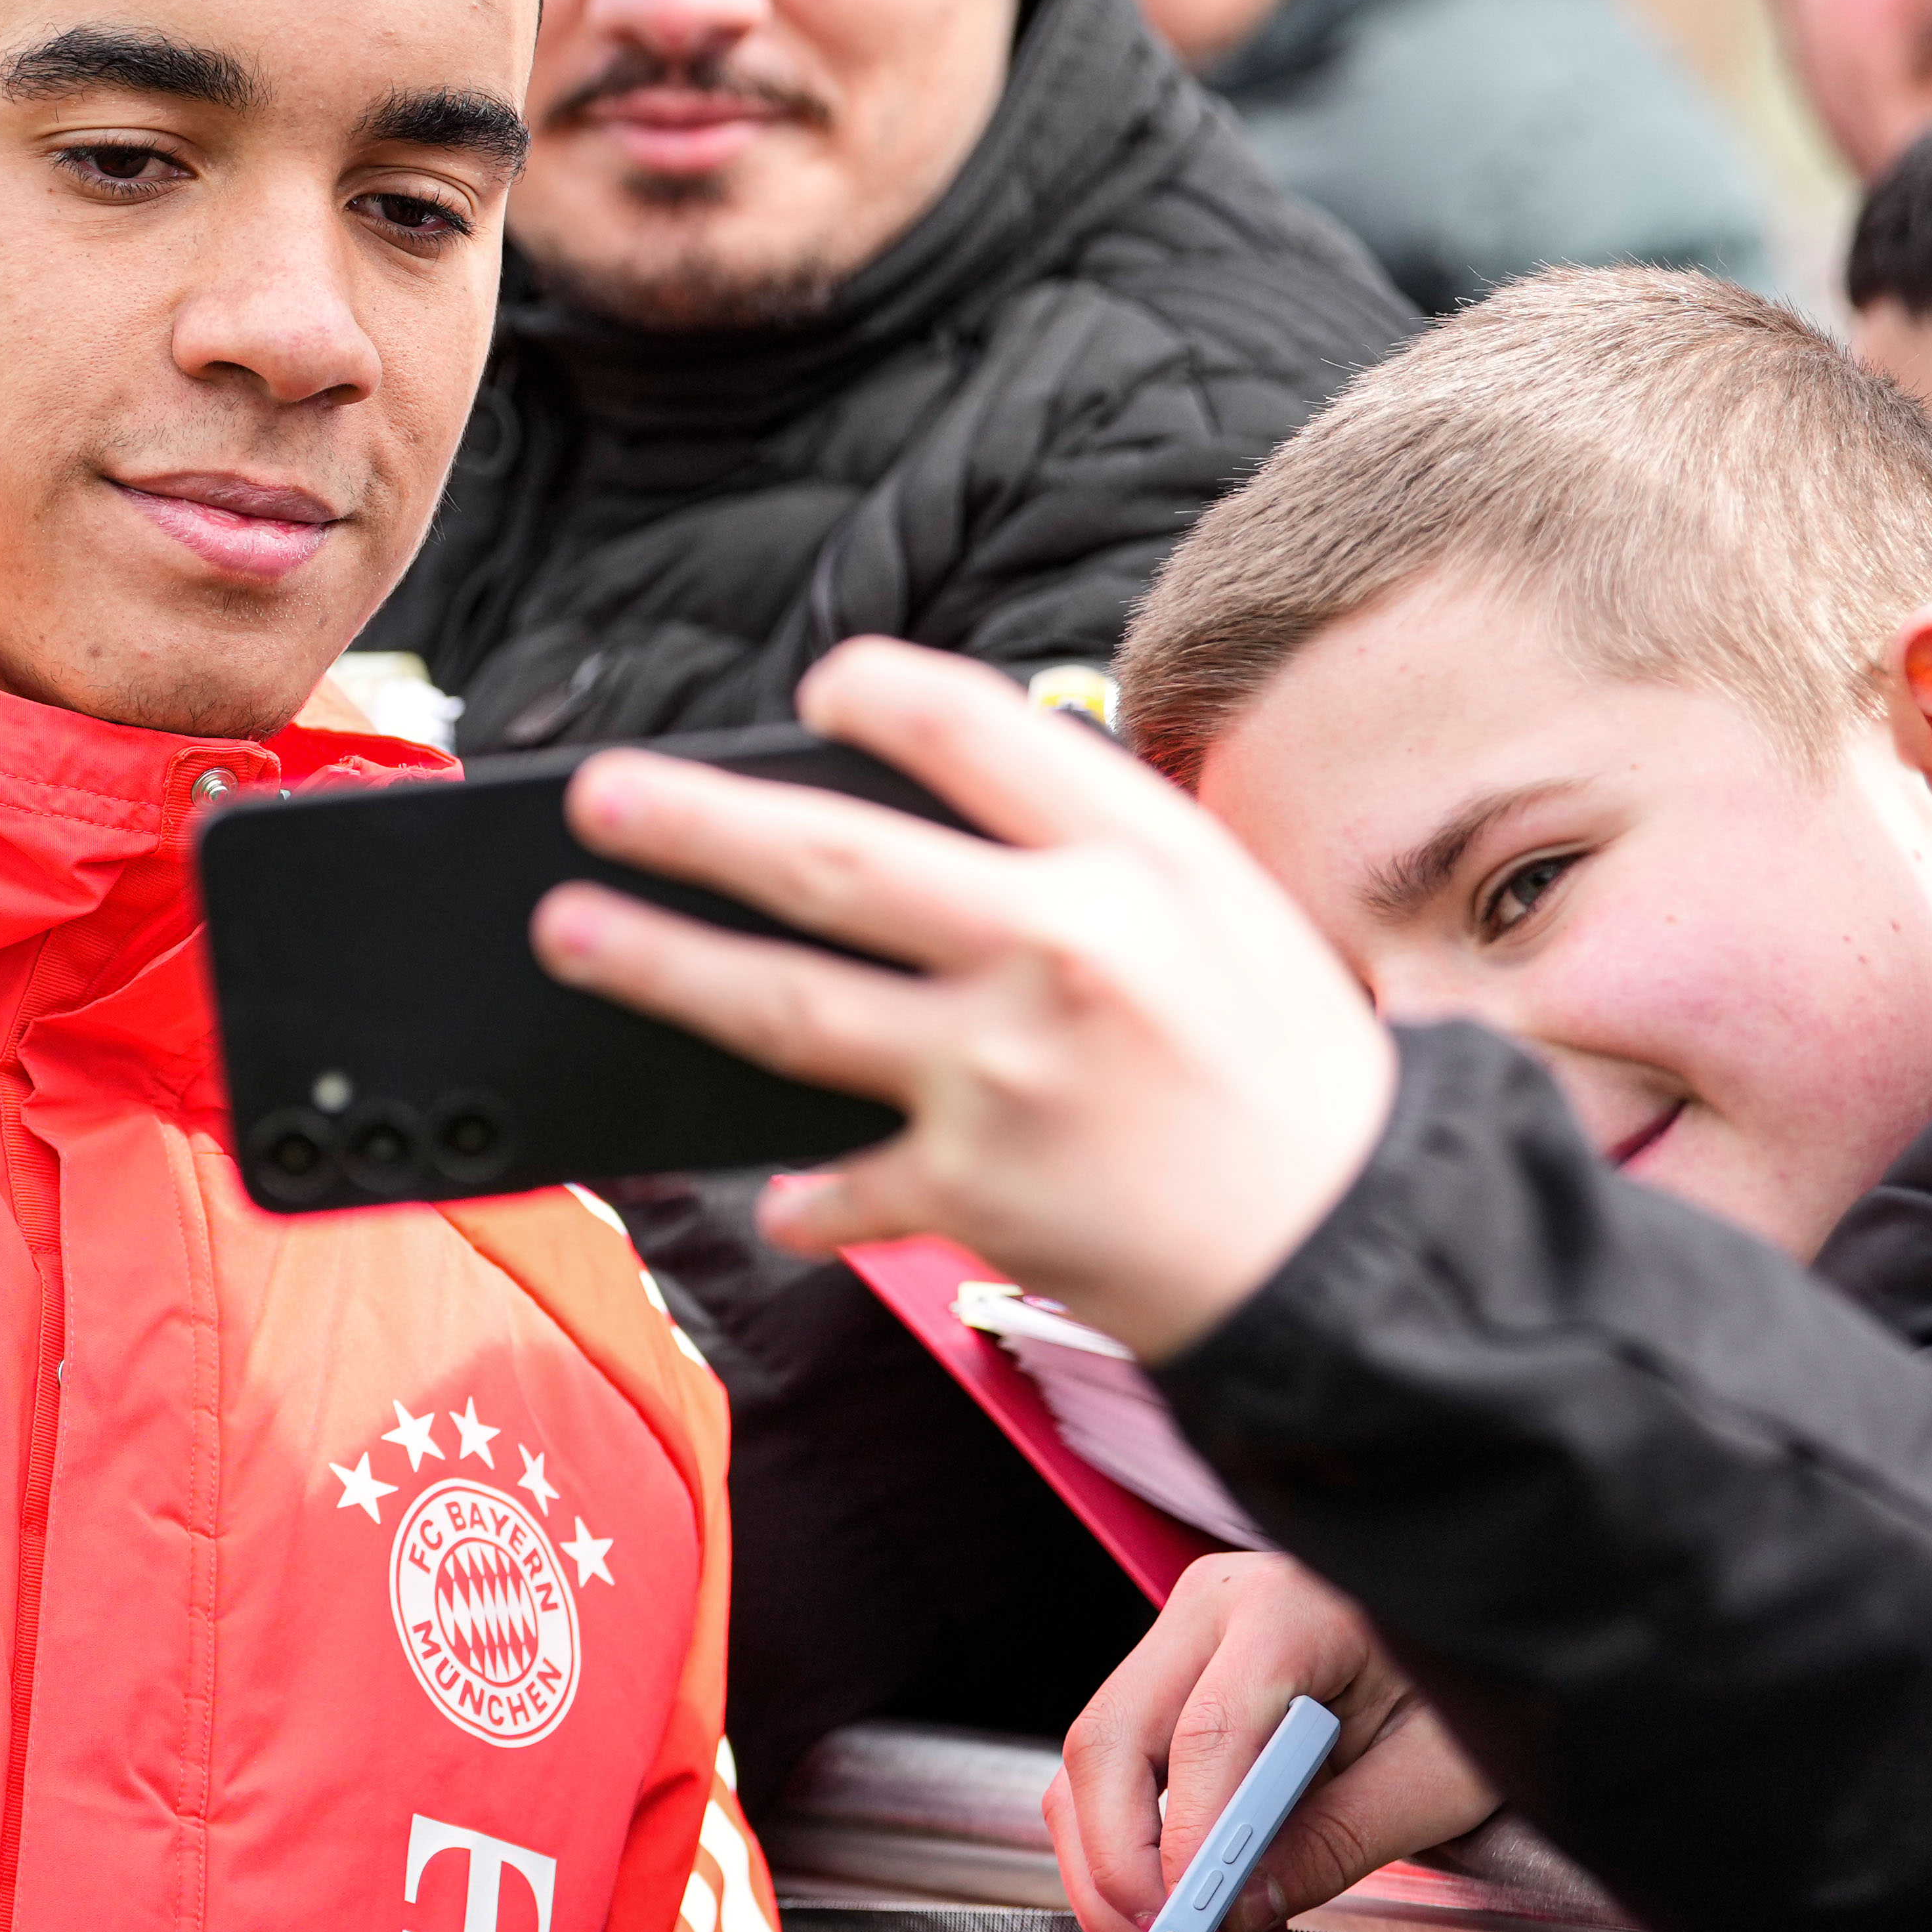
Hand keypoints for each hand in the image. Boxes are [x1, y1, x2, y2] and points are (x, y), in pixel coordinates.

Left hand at [530, 637, 1395, 1357]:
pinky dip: (800, 1193)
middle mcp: (1056, 948)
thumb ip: (1095, 836)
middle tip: (598, 797)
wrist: (1359, 1244)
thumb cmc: (1291, 1064)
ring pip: (784, 1007)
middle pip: (829, 861)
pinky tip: (769, 1191)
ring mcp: (1002, 1074)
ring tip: (572, 929)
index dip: (869, 690)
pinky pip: (843, 1182)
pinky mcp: (975, 1191)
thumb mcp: (1225, 904)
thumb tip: (951, 778)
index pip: (963, 725)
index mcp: (1130, 856)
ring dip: (660, 963)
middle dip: (691, 823)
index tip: (813, 687)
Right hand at [1044, 1552, 1496, 1931]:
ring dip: (1126, 1878)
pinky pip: (1124, 1782)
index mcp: (1287, 1611)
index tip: (1204, 1929)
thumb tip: (1241, 1908)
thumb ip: (1337, 1842)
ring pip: (1094, 1770)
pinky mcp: (1173, 1685)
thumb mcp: (1432, 1777)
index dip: (1191, 1844)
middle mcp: (1211, 1613)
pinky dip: (1150, 1863)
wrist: (1461, 1636)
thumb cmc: (1457, 1688)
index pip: (1206, 1733)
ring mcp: (1181, 1643)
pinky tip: (1221, 1920)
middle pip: (1108, 1743)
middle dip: (1120, 1869)